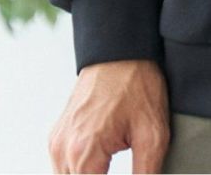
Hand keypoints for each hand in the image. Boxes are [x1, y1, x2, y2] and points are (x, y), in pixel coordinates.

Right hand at [48, 59, 170, 172]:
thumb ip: (146, 174)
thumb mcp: (153, 133)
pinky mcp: (58, 135)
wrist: (121, 47)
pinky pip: (62, 170)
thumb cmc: (137, 83)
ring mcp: (57, 142)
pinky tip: (99, 171)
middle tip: (127, 171)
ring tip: (111, 168)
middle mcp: (63, 150)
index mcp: (84, 152)